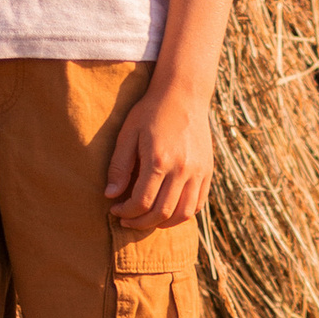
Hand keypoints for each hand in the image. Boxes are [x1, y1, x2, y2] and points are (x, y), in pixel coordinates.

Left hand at [105, 78, 213, 226]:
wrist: (183, 94)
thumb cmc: (151, 112)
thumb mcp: (128, 134)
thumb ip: (119, 166)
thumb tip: (110, 195)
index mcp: (159, 160)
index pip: (142, 202)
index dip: (126, 212)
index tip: (115, 210)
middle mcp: (182, 169)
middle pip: (162, 213)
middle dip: (141, 222)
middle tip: (127, 220)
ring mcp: (198, 171)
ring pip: (183, 214)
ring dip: (163, 223)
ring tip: (147, 219)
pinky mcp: (208, 170)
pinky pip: (198, 203)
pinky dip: (183, 214)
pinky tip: (168, 210)